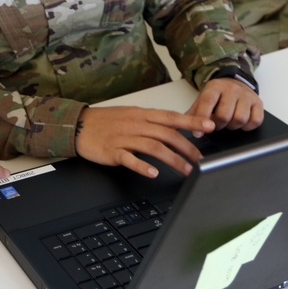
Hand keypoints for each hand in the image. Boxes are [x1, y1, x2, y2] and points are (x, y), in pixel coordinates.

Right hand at [74, 106, 212, 178]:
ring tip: (185, 170)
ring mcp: (124, 138)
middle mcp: (136, 124)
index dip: (191, 121)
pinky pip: (129, 159)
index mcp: (142, 114)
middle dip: (186, 148)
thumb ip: (153, 121)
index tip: (209, 126)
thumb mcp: (131, 114)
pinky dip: (142, 166)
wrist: (78, 125)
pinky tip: (153, 173)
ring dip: (172, 160)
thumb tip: (177, 127)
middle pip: (166, 134)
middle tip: (200, 160)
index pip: (171, 117)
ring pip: (153, 147)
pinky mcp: (112, 151)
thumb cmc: (106, 121)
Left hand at [186, 77, 263, 130]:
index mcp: (214, 87)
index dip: (202, 118)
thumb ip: (193, 112)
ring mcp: (246, 95)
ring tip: (228, 122)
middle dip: (218, 125)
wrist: (235, 82)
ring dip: (233, 126)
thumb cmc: (217, 95)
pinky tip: (241, 123)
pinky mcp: (258, 102)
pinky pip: (255, 121)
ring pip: (240, 119)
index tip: (198, 132)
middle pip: (224, 115)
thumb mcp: (203, 99)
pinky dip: (248, 126)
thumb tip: (184, 128)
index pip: (207, 103)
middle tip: (216, 125)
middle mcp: (232, 89)